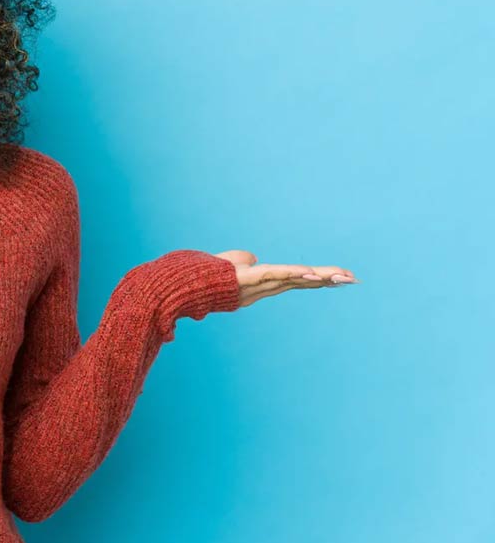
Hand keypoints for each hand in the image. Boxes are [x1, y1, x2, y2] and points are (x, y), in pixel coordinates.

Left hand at [213, 250, 358, 308]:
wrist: (188, 284)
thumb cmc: (209, 275)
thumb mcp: (232, 262)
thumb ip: (245, 259)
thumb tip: (252, 258)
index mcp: (266, 282)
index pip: (298, 279)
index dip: (320, 279)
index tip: (344, 278)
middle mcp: (264, 285)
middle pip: (301, 280)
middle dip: (328, 279)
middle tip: (354, 279)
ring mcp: (256, 283)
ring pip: (291, 278)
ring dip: (316, 277)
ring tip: (339, 277)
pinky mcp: (245, 278)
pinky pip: (271, 274)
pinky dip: (290, 273)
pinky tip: (308, 273)